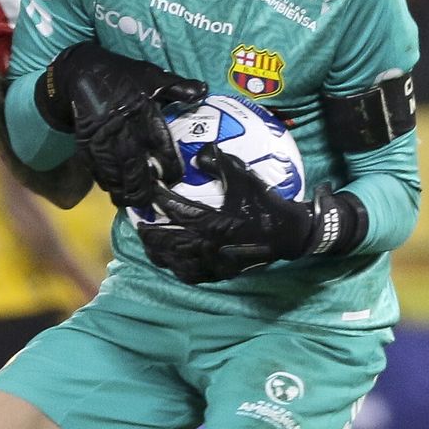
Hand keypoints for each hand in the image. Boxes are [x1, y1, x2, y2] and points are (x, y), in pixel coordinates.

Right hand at [37, 42, 205, 206]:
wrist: (81, 71)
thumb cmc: (121, 75)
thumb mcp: (151, 75)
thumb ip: (177, 87)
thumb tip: (203, 91)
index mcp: (142, 111)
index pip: (160, 144)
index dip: (169, 165)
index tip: (175, 178)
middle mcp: (121, 127)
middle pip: (134, 166)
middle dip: (143, 188)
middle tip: (151, 201)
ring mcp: (100, 137)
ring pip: (113, 172)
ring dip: (122, 190)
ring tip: (132, 202)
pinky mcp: (84, 142)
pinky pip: (95, 168)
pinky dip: (104, 181)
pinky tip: (113, 189)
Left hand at [138, 145, 365, 283]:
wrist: (289, 235)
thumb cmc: (266, 204)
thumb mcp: (246, 178)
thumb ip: (222, 164)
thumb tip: (200, 153)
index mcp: (216, 222)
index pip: (178, 210)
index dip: (160, 199)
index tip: (149, 189)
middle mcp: (211, 245)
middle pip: (170, 241)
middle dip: (151, 231)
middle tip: (139, 221)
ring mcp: (215, 262)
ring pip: (177, 261)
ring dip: (160, 251)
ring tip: (148, 241)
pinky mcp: (221, 272)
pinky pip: (192, 275)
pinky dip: (177, 268)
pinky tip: (170, 261)